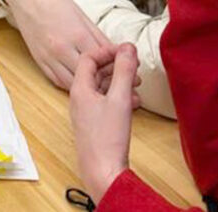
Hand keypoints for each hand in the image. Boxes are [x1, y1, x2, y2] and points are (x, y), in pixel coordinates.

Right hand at [1, 0, 112, 89]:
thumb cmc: (55, 3)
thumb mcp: (82, 16)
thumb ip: (99, 37)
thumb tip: (117, 52)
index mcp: (76, 35)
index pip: (103, 59)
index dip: (118, 65)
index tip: (129, 66)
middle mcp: (62, 49)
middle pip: (90, 76)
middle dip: (108, 80)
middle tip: (121, 80)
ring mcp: (49, 58)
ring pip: (74, 84)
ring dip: (89, 87)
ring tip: (103, 84)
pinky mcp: (40, 63)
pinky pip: (59, 82)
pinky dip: (73, 85)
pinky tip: (83, 82)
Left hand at [70, 44, 137, 200]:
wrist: (103, 171)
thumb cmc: (108, 137)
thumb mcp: (120, 98)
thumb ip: (124, 71)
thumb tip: (128, 47)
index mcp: (80, 88)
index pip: (88, 57)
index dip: (107, 50)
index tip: (126, 50)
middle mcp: (79, 98)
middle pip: (94, 70)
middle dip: (115, 65)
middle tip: (134, 64)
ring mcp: (85, 111)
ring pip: (101, 86)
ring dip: (119, 80)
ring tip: (137, 82)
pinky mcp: (94, 122)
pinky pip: (104, 100)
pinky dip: (118, 95)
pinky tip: (134, 101)